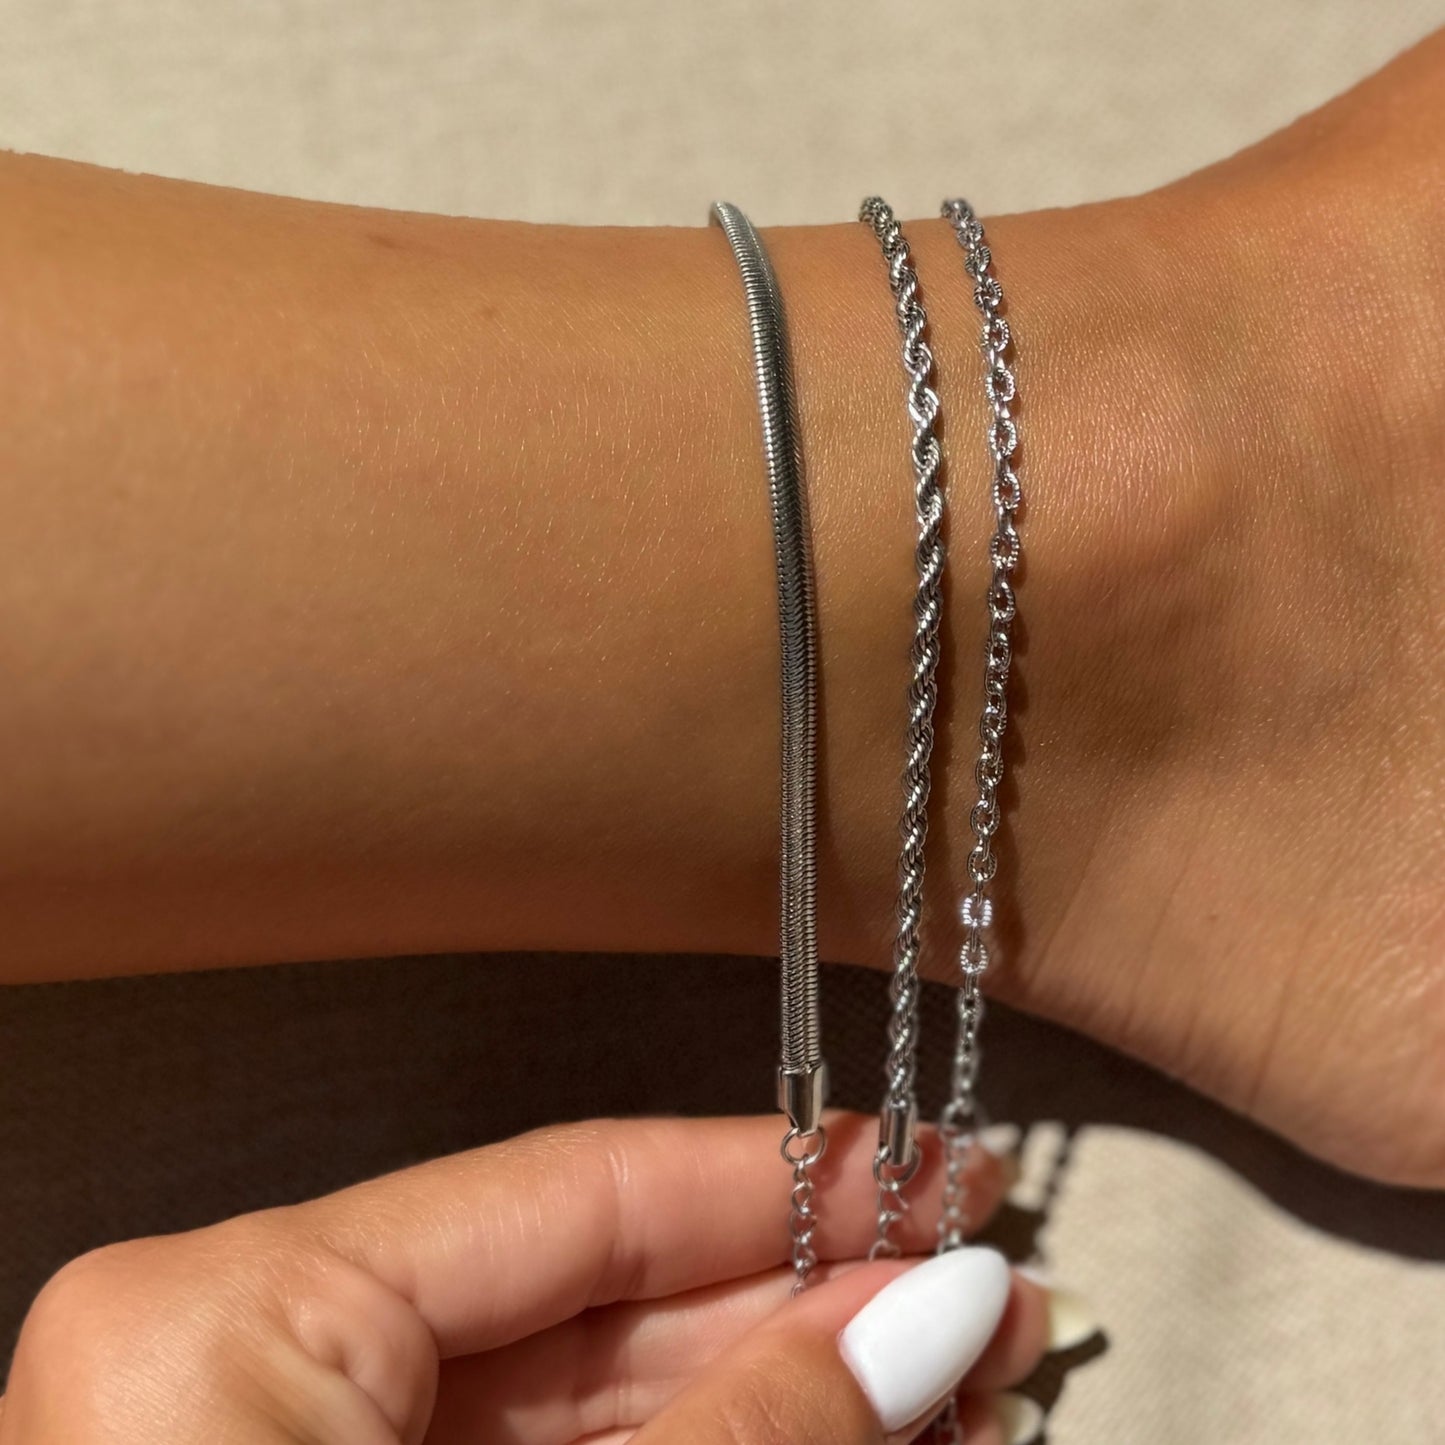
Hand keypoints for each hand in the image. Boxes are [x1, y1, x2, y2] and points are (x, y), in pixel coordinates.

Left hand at [0, 1114, 1051, 1442]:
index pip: (576, 1187)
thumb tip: (926, 1315)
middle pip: (583, 1296)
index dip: (777, 1181)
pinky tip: (817, 1441)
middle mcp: (234, 1354)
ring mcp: (268, 1443)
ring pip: (569, 1396)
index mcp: (237, 1312)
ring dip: (759, 1392)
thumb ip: (747, 1440)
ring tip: (931, 1387)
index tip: (929, 1173)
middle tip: (967, 1298)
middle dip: (793, 1304)